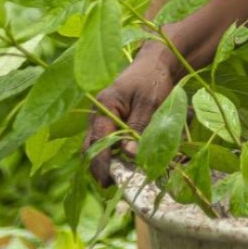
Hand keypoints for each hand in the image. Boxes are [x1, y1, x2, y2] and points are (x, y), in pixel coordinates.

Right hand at [83, 49, 178, 186]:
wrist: (156, 64)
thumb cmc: (152, 80)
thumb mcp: (149, 103)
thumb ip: (138, 128)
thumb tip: (129, 156)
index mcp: (103, 107)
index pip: (97, 142)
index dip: (101, 164)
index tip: (108, 182)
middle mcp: (97, 115)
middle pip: (91, 147)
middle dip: (99, 167)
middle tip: (112, 185)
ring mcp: (102, 118)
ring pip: (97, 146)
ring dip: (106, 162)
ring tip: (120, 177)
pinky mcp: (110, 122)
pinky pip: (106, 142)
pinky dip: (113, 153)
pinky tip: (125, 162)